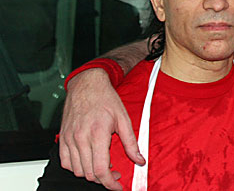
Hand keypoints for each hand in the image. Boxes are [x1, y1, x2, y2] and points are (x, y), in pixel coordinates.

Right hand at [59, 68, 143, 189]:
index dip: (110, 183)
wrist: (87, 85)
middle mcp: (80, 138)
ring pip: (76, 170)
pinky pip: (65, 162)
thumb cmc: (105, 99)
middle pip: (88, 173)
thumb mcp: (124, 119)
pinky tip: (88, 160)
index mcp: (97, 134)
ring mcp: (69, 139)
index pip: (100, 170)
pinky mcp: (62, 138)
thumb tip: (139, 160)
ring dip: (90, 173)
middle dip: (103, 179)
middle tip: (115, 172)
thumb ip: (131, 143)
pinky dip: (76, 167)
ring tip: (103, 164)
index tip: (118, 186)